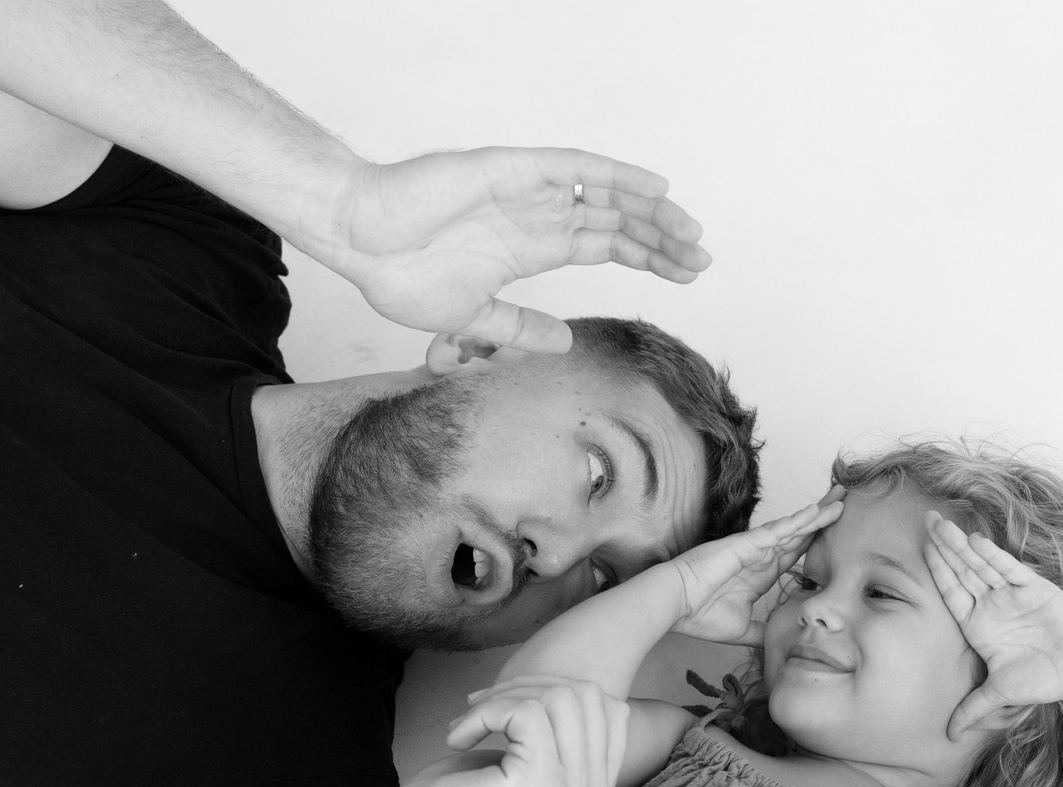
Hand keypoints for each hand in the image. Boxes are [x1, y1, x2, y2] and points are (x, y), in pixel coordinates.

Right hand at [308, 148, 709, 353]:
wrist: (359, 240)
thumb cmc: (402, 274)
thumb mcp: (474, 317)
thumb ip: (519, 328)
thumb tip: (564, 342)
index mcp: (533, 247)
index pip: (607, 246)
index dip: (649, 257)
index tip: (686, 275)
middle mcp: (539, 215)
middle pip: (618, 222)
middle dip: (662, 239)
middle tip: (703, 259)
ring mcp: (528, 191)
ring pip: (607, 194)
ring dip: (651, 210)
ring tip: (690, 232)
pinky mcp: (510, 170)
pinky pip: (574, 167)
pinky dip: (615, 175)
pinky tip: (653, 187)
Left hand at [367, 678, 627, 786]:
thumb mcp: (524, 765)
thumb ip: (560, 737)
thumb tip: (577, 688)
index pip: (611, 712)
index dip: (554, 690)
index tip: (505, 706)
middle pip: (588, 697)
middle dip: (527, 686)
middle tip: (481, 708)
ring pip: (561, 699)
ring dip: (503, 697)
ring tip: (468, 723)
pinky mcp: (540, 784)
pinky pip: (527, 711)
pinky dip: (485, 711)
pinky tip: (458, 739)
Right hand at [669, 493, 843, 645]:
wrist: (674, 605)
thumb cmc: (698, 614)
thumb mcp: (741, 629)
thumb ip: (762, 632)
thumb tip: (779, 644)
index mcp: (761, 573)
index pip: (796, 554)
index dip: (816, 543)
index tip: (838, 536)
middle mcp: (761, 555)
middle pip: (800, 533)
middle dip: (823, 519)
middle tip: (846, 503)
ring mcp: (755, 547)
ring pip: (794, 527)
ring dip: (818, 514)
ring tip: (841, 499)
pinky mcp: (747, 544)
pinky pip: (778, 529)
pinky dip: (799, 520)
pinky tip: (817, 511)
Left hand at [922, 513, 1062, 739]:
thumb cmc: (1042, 680)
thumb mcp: (1001, 693)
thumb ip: (974, 708)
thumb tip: (951, 736)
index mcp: (978, 624)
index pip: (951, 591)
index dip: (936, 570)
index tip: (920, 548)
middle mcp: (991, 604)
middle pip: (961, 570)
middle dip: (943, 546)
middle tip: (925, 520)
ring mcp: (1012, 594)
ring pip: (981, 565)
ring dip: (962, 545)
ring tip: (942, 525)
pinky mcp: (1035, 589)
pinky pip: (1009, 570)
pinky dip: (994, 557)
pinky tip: (976, 541)